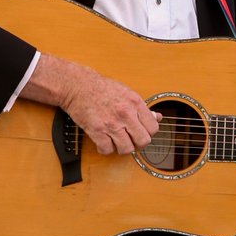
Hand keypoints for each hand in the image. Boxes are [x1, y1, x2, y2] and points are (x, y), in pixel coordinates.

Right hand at [25, 54, 159, 154]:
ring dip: (122, 148)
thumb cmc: (102, 88)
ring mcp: (111, 123)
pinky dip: (106, 149)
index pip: (153, 128)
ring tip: (116, 141)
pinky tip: (104, 142)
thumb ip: (142, 107)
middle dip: (138, 144)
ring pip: (127, 149)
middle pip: (143, 141)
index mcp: (135, 103)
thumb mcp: (127, 93)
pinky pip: (107, 150)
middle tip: (131, 140)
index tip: (142, 132)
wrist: (78, 85)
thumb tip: (157, 117)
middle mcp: (125, 114)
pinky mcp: (97, 130)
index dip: (149, 133)